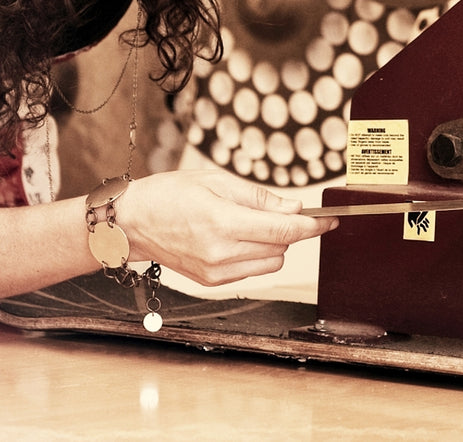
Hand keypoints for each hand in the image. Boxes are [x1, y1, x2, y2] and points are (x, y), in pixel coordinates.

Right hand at [116, 169, 336, 286]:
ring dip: (273, 244)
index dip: (312, 225)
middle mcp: (222, 253)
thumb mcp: (216, 181)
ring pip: (271, 262)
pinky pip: (252, 270)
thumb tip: (294, 208)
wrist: (132, 223)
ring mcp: (217, 272)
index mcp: (223, 222)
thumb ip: (259, 197)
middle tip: (279, 211)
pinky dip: (255, 255)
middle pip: (282, 247)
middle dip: (289, 229)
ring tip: (248, 224)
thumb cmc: (170, 194)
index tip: (330, 220)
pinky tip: (236, 239)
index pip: (283, 229)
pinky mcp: (212, 282)